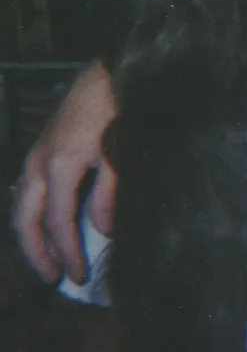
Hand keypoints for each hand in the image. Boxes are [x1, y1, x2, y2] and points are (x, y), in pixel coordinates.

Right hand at [11, 62, 117, 283]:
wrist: (107, 72)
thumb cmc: (117, 110)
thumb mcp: (119, 152)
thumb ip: (109, 193)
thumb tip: (101, 230)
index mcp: (60, 165)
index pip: (59, 222)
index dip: (68, 253)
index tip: (78, 277)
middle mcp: (38, 163)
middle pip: (26, 220)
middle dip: (36, 252)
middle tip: (53, 279)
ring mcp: (35, 156)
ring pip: (21, 206)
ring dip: (30, 237)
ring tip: (46, 262)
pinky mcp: (40, 150)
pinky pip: (27, 192)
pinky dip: (32, 216)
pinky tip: (43, 227)